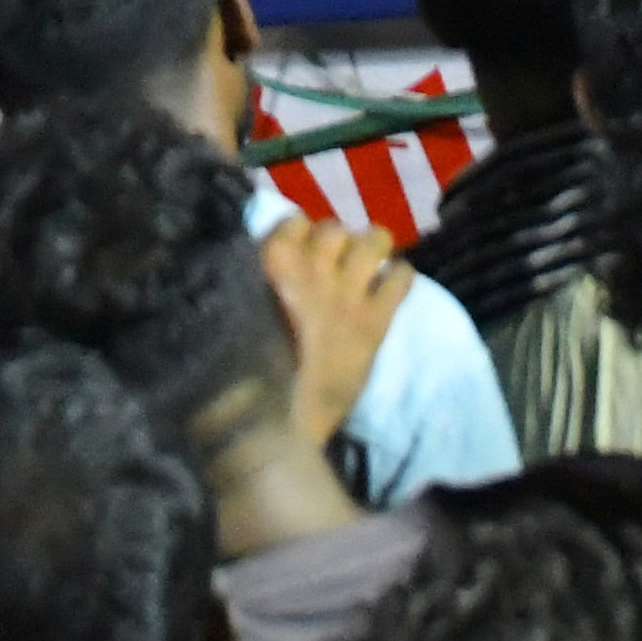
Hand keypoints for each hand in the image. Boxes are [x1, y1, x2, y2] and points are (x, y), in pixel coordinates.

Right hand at [261, 218, 412, 452]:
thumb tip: (267, 267)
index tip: (300, 249)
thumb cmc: (246, 368)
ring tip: (371, 265)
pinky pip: (401, 278)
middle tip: (336, 263)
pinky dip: (401, 278)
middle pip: (334, 227)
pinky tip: (393, 288)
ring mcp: (348, 291)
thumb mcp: (240, 311)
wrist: (275, 419)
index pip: (292, 220)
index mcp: (272, 262)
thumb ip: (256, 282)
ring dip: (374, 249)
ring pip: (375, 239)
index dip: (300, 234)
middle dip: (337, 242)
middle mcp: (312, 266)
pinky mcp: (376, 320)